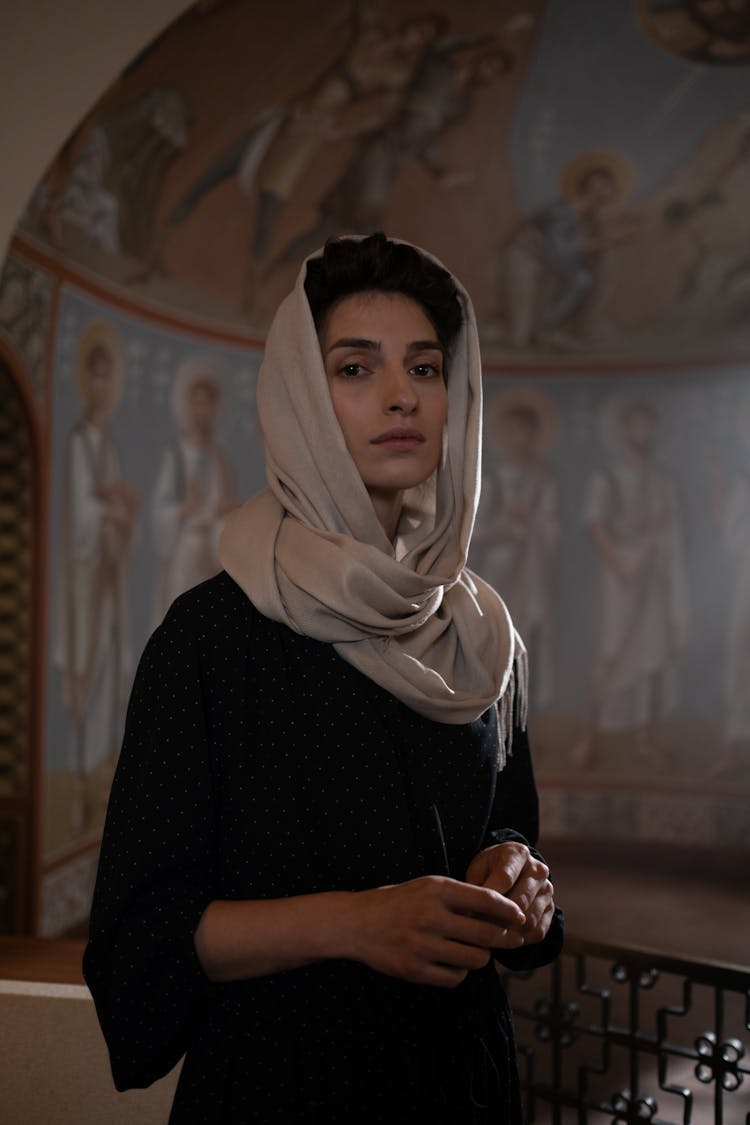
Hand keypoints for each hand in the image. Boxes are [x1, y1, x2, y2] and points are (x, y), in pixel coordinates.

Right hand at [346, 875, 525, 988]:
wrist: (357, 923)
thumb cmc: (398, 902)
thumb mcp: (427, 887)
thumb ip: (459, 897)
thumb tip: (500, 911)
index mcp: (436, 889)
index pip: (486, 900)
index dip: (508, 910)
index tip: (519, 917)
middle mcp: (431, 916)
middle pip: (487, 934)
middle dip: (502, 939)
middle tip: (507, 940)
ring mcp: (423, 945)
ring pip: (475, 959)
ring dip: (480, 957)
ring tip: (474, 951)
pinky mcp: (415, 970)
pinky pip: (455, 978)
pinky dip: (459, 973)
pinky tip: (453, 963)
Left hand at [466, 842, 554, 946]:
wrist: (510, 872)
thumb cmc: (489, 870)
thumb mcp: (478, 869)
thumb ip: (476, 887)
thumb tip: (469, 912)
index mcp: (518, 853)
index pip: (505, 878)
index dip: (488, 898)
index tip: (470, 911)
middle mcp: (538, 870)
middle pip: (520, 902)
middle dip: (497, 918)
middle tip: (478, 928)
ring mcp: (547, 891)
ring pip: (529, 920)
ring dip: (508, 930)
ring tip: (488, 933)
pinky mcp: (550, 910)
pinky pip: (537, 931)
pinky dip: (519, 938)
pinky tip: (503, 936)